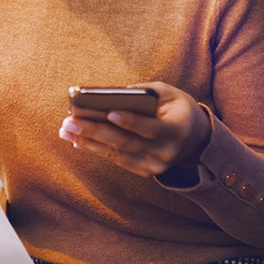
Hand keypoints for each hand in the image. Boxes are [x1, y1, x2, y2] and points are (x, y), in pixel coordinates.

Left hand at [59, 82, 209, 177]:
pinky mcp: (145, 171)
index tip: (109, 112)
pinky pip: (117, 161)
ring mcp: (155, 166)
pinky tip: (77, 141)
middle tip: (71, 121)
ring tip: (66, 130)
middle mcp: (166, 153)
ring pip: (117, 154)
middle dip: (96, 131)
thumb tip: (115, 95)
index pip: (151, 127)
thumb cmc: (179, 108)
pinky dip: (96, 150)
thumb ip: (146, 92)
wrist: (197, 140)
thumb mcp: (171, 94)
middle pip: (126, 143)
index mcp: (177, 130)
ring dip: (88, 142)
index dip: (131, 121)